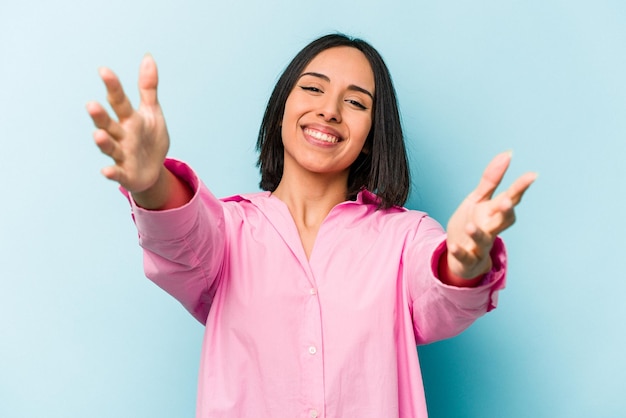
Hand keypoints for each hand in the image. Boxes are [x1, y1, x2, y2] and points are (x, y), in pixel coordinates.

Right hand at [86, 54, 168, 193]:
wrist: (154, 170)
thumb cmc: (149, 138)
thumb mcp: (152, 112)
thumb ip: (148, 88)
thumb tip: (148, 57)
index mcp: (129, 119)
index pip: (119, 101)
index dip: (112, 87)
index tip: (104, 71)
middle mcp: (121, 135)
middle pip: (108, 124)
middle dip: (100, 116)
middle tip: (91, 105)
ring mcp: (122, 155)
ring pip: (110, 147)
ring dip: (103, 142)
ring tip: (98, 134)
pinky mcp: (125, 174)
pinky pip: (117, 173)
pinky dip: (112, 172)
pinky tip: (106, 171)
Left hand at [445, 151, 535, 278]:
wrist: (459, 255)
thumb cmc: (472, 223)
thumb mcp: (478, 199)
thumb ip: (491, 180)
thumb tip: (508, 154)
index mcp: (494, 212)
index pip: (511, 198)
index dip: (521, 188)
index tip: (532, 175)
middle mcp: (491, 228)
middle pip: (503, 221)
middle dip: (507, 211)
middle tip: (507, 201)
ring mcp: (480, 245)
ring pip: (484, 240)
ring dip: (478, 233)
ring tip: (471, 226)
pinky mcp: (467, 259)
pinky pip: (464, 257)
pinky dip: (460, 252)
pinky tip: (453, 245)